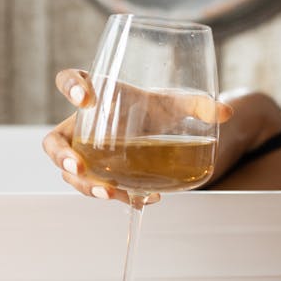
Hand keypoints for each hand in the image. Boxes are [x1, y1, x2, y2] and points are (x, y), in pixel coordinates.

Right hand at [42, 68, 232, 203]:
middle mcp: (81, 125)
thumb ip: (196, 104)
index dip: (70, 87)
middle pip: (54, 141)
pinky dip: (113, 194)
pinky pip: (94, 187)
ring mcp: (83, 153)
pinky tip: (138, 200)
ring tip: (110, 194)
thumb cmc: (152, 108)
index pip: (69, 80)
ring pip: (70, 173)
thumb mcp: (172, 104)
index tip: (86, 98)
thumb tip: (226, 112)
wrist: (151, 129)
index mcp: (94, 93)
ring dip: (86, 186)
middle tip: (78, 166)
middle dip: (62, 156)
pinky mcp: (96, 174)